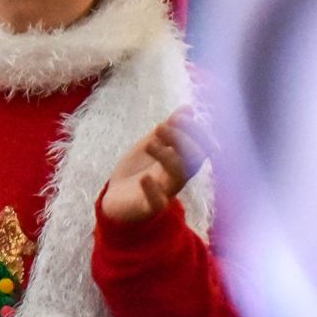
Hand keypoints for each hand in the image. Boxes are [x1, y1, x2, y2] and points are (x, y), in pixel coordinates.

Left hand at [100, 109, 210, 223]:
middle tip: (159, 127)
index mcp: (180, 161)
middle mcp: (176, 177)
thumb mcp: (152, 145)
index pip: (201, 146)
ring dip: (166, 156)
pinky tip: (145, 179)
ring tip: (149, 143)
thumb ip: (169, 129)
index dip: (196, 131)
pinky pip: (157, 203)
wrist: (115, 201)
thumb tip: (189, 108)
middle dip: (182, 140)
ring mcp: (164, 193)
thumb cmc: (137, 172)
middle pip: (194, 161)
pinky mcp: (147, 208)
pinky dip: (153, 191)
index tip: (179, 117)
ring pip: (178, 177)